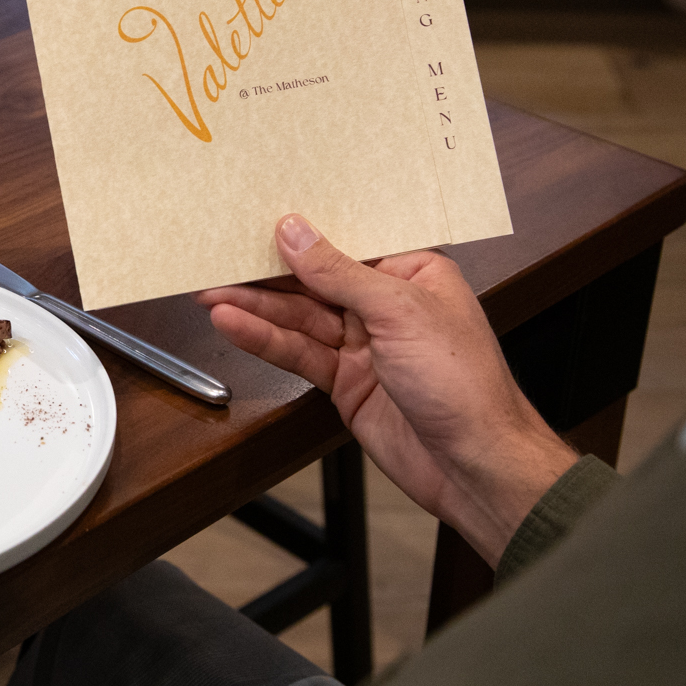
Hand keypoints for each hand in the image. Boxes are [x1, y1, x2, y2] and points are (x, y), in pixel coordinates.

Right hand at [196, 214, 576, 565]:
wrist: (473, 465)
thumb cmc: (465, 385)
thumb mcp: (400, 311)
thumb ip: (340, 272)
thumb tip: (296, 233)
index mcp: (413, 274)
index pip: (346, 243)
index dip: (302, 233)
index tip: (257, 220)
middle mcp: (387, 305)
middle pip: (315, 281)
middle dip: (266, 274)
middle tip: (218, 263)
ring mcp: (364, 345)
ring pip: (299, 318)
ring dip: (256, 308)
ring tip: (212, 295)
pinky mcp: (345, 381)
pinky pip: (298, 352)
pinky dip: (265, 340)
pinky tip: (235, 325)